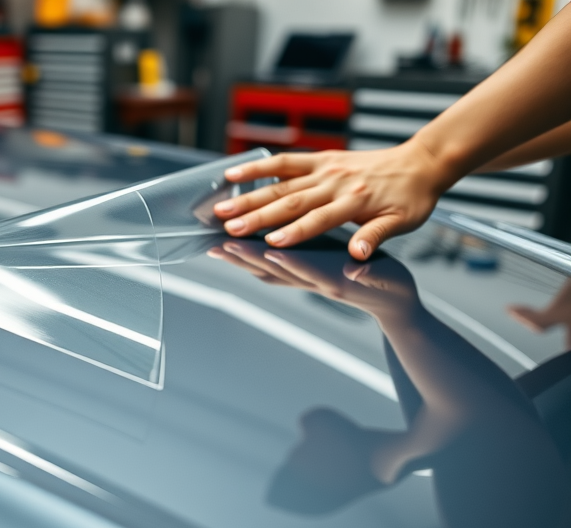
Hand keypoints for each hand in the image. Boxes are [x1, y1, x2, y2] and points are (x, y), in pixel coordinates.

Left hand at [207, 240, 419, 316]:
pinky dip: (253, 263)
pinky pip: (273, 273)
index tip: (263, 247)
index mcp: (334, 279)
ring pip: (268, 272)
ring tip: (217, 248)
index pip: (304, 267)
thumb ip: (371, 271)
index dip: (283, 258)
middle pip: (275, 270)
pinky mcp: (305, 281)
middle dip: (247, 257)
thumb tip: (357, 267)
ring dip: (242, 261)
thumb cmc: (392, 288)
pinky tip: (238, 255)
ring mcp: (307, 284)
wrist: (392, 308)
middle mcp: (314, 283)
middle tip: (220, 245)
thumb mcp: (388, 277)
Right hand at [214, 142, 453, 260]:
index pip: (319, 219)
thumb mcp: (403, 222)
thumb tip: (357, 254)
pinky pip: (284, 161)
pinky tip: (233, 174)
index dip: (294, 232)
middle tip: (229, 228)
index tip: (269, 242)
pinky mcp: (320, 158)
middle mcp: (336, 182)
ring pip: (280, 183)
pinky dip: (258, 167)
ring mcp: (325, 168)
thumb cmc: (412, 197)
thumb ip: (375, 236)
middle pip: (290, 201)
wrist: (421, 162)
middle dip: (257, 216)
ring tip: (221, 207)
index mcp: (356, 201)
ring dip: (249, 195)